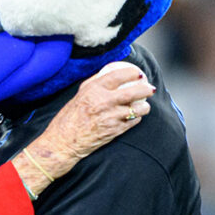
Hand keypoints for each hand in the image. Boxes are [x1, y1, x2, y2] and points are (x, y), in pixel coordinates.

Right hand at [15, 61, 153, 192]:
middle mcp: (103, 102)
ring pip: (137, 109)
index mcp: (93, 90)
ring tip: (144, 105)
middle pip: (133, 92)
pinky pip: (133, 122)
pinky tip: (135, 116)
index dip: (133, 73)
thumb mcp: (79, 95)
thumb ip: (95, 84)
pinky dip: (136, 118)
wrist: (64, 142)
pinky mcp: (115, 131)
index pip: (118, 76)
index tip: (138, 74)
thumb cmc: (69, 117)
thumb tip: (110, 74)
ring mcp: (110, 117)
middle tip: (150, 88)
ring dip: (144, 106)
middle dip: (146, 89)